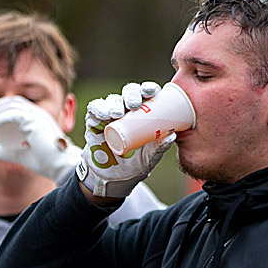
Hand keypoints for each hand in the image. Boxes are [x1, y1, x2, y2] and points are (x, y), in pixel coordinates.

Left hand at [0, 96, 81, 181]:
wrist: (60, 167)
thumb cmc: (47, 162)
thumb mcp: (22, 156)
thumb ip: (8, 153)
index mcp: (40, 119)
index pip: (19, 105)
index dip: (3, 107)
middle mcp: (40, 114)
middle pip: (14, 102)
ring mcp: (38, 115)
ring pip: (11, 107)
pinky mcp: (35, 121)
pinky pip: (11, 115)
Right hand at [76, 81, 172, 198]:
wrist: (113, 178)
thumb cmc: (135, 164)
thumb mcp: (149, 157)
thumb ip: (159, 148)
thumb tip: (172, 136)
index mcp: (144, 114)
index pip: (146, 95)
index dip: (148, 88)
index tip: (152, 91)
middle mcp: (127, 110)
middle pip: (129, 92)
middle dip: (131, 94)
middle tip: (134, 104)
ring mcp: (110, 114)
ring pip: (112, 100)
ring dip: (114, 103)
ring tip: (117, 113)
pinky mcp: (95, 121)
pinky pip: (95, 109)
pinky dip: (98, 108)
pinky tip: (103, 113)